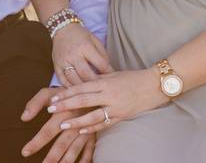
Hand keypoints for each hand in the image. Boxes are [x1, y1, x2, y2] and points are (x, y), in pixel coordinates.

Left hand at [21, 87, 96, 161]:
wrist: (88, 91)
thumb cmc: (64, 94)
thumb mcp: (49, 93)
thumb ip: (35, 104)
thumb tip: (23, 118)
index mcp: (63, 113)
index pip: (48, 131)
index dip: (36, 142)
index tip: (25, 152)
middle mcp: (74, 123)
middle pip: (62, 144)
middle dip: (51, 158)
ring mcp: (85, 131)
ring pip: (74, 150)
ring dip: (65, 162)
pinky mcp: (92, 136)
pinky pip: (89, 152)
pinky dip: (84, 162)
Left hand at [45, 69, 167, 134]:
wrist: (154, 84)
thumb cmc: (133, 77)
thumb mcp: (113, 75)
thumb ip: (97, 80)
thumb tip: (80, 84)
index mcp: (105, 81)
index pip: (81, 87)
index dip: (66, 93)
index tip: (53, 98)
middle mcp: (109, 94)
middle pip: (83, 100)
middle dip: (66, 105)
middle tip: (51, 109)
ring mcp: (115, 106)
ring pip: (92, 115)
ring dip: (76, 121)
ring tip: (63, 125)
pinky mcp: (122, 116)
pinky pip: (105, 123)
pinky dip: (92, 128)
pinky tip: (81, 131)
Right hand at [51, 23, 112, 86]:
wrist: (62, 29)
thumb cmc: (80, 35)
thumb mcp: (94, 40)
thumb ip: (102, 54)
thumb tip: (108, 70)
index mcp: (85, 47)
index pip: (100, 64)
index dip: (108, 72)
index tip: (113, 78)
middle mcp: (74, 55)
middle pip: (86, 74)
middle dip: (96, 83)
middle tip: (102, 88)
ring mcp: (63, 61)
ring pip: (74, 80)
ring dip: (83, 87)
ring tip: (90, 91)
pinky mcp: (56, 66)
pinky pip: (63, 80)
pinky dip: (70, 87)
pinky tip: (77, 90)